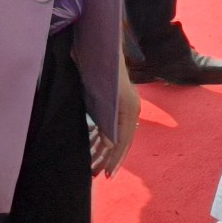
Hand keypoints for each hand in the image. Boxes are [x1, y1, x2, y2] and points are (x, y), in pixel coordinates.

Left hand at [93, 61, 141, 175]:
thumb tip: (109, 143)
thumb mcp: (103, 94)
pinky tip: (91, 147)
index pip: (123, 140)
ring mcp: (123, 106)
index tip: (107, 174)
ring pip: (115, 134)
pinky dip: (100, 138)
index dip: (115, 159)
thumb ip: (107, 119)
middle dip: (111, 160)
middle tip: (102, 177)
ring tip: (93, 167)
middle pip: (122, 141)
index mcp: (129, 108)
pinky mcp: (114, 103)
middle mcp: (130, 109)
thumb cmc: (101, 66)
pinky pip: (110, 125)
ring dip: (103, 151)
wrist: (101, 44)